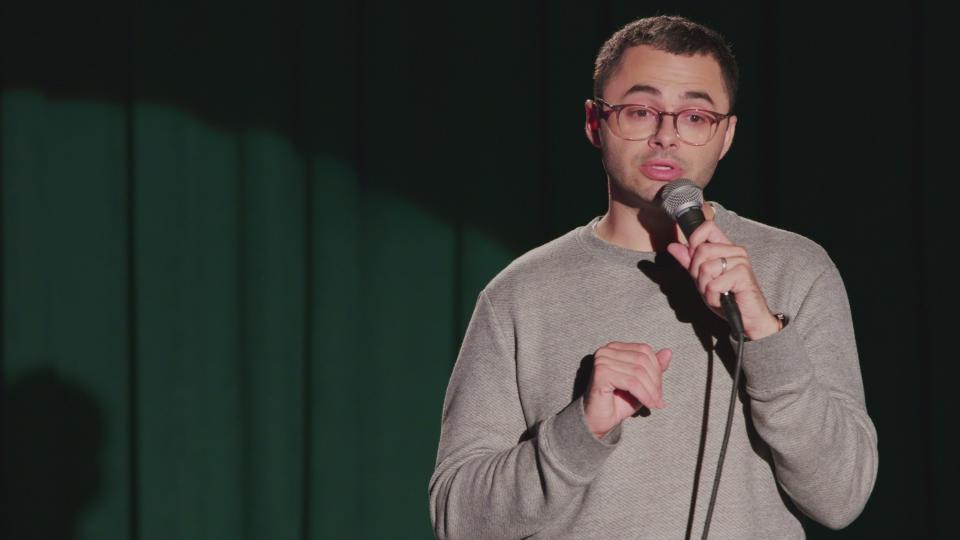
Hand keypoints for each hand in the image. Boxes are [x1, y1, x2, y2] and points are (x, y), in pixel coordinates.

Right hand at [583, 342, 671, 438]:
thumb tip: (668, 352)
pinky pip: (631, 382)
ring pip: (638, 372)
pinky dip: (644, 395)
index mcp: (615, 348)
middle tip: (658, 399)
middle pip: (642, 360)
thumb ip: (654, 368)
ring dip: (651, 391)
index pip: (644, 350)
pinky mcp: (601, 373)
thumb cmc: (619, 402)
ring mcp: (602, 361)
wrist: (600, 420)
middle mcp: (606, 351)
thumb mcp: (642, 384)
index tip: (659, 390)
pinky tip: (648, 405)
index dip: (657, 369)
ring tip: (655, 403)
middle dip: (655, 382)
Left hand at [665, 219, 779, 339]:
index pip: (708, 227)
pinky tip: (723, 300)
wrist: (746, 318)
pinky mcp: (743, 274)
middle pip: (701, 250)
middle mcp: (735, 251)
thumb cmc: (727, 297)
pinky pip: (714, 284)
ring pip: (706, 268)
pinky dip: (713, 297)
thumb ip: (688, 262)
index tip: (692, 254)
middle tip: (707, 285)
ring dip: (705, 287)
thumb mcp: (702, 279)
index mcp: (725, 247)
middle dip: (696, 273)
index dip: (694, 238)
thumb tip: (672, 246)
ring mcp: (740, 261)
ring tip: (717, 293)